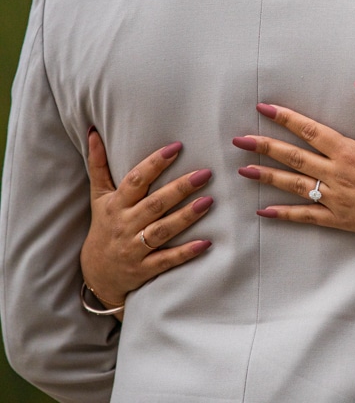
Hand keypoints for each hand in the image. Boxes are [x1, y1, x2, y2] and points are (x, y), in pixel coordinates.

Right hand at [80, 129, 213, 311]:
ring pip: (162, 230)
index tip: (176, 147)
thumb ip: (99, 165)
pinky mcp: (144, 269)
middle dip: (180, 188)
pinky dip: (186, 252)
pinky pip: (167, 260)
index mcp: (116, 204)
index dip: (154, 163)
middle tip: (205, 173)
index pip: (135, 180)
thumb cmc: (105, 226)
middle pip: (154, 204)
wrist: (97, 273)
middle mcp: (125, 224)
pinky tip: (207, 242)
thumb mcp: (99, 197)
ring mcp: (134, 248)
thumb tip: (94, 132)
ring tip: (209, 201)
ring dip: (186, 217)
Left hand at [233, 81, 354, 243]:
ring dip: (267, 177)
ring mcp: (337, 199)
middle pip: (293, 157)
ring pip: (294, 186)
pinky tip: (265, 211)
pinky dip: (284, 214)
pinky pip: (307, 216)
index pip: (310, 130)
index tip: (264, 108)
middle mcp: (338, 175)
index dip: (285, 118)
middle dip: (264, 146)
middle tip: (239, 140)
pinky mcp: (341, 220)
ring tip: (243, 170)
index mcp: (351, 152)